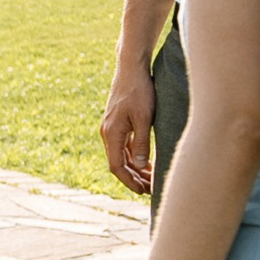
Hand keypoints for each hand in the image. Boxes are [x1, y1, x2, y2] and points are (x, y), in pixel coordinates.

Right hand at [99, 58, 155, 194]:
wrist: (131, 68)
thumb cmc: (139, 91)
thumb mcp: (144, 118)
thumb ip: (141, 143)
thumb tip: (139, 167)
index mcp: (111, 133)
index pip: (117, 166)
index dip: (129, 181)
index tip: (143, 191)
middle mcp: (108, 133)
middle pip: (118, 163)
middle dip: (133, 178)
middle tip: (150, 189)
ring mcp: (112, 128)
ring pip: (121, 155)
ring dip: (135, 169)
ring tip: (151, 179)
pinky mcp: (118, 122)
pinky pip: (124, 146)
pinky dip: (134, 157)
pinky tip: (147, 162)